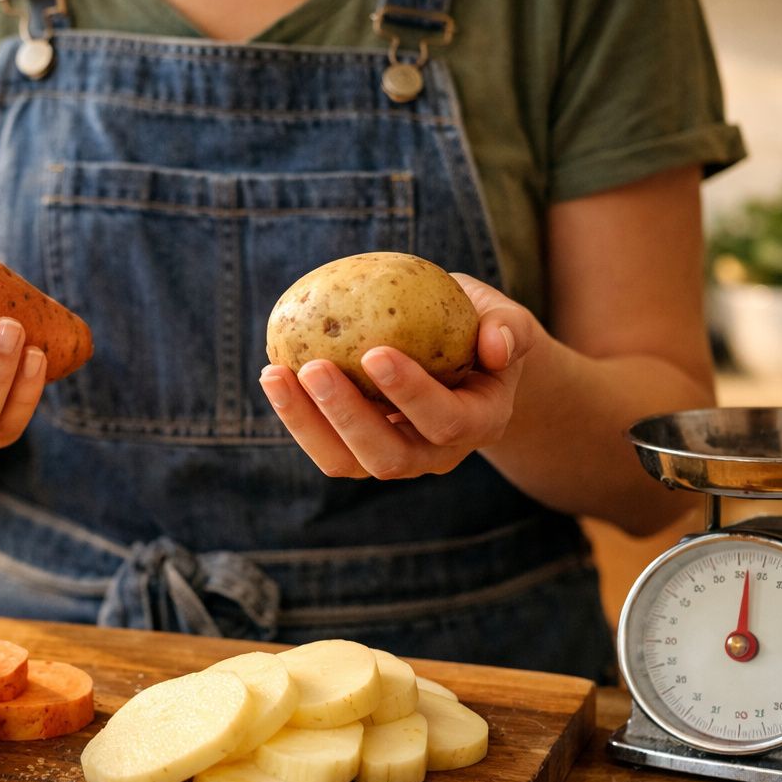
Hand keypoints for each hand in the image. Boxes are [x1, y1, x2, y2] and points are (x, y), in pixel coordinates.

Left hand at [258, 274, 539, 479]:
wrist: (464, 360)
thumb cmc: (481, 329)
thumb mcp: (505, 319)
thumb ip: (507, 328)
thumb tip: (496, 344)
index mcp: (479, 423)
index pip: (446, 420)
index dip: (411, 394)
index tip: (375, 352)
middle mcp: (436, 454)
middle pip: (389, 457)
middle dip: (348, 416)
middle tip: (314, 367)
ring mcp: (395, 458)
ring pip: (346, 461)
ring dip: (306, 422)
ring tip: (275, 374)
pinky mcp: (358, 452)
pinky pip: (323, 444)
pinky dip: (295, 415)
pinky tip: (273, 375)